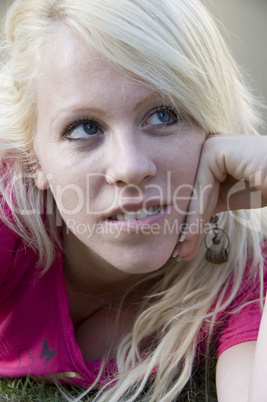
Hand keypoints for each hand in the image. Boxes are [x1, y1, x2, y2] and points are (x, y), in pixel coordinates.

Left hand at [175, 135, 266, 260]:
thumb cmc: (263, 186)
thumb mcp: (227, 198)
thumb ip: (204, 204)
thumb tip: (182, 231)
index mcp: (205, 156)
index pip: (192, 194)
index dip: (188, 222)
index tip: (182, 249)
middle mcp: (204, 148)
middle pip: (190, 194)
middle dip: (186, 227)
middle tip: (179, 254)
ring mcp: (209, 146)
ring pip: (194, 193)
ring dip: (189, 225)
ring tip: (183, 250)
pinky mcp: (216, 150)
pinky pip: (203, 187)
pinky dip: (196, 213)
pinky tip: (190, 235)